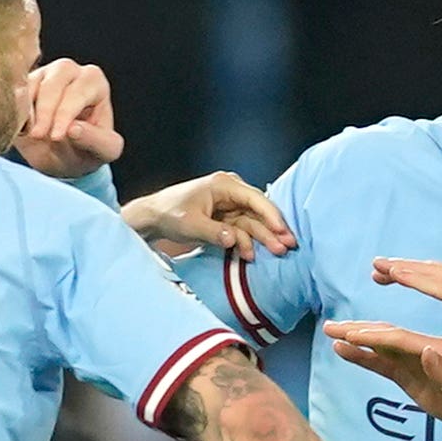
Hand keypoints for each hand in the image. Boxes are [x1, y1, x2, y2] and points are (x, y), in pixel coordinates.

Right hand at [15, 56, 121, 179]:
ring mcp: (43, 74)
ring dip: (27, 110)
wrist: (64, 158)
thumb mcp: (103, 152)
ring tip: (30, 135)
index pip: (78, 92)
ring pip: (30, 84)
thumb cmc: (88, 149)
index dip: (65, 114)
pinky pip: (13, 91)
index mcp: (94, 81)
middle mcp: (68, 71)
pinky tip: (20, 129)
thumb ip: (94, 140)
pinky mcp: (22, 84)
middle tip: (38, 136)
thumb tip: (74, 129)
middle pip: (53, 82)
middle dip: (45, 110)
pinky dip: (15, 109)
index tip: (56, 137)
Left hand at [124, 170, 293, 257]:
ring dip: (264, 238)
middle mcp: (230, 193)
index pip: (255, 198)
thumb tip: (234, 239)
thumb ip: (214, 232)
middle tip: (288, 245)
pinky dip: (247, 243)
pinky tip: (251, 255)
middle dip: (273, 229)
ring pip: (253, 223)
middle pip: (258, 211)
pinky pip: (242, 232)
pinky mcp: (226, 221)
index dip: (271, 215)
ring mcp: (229, 207)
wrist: (153, 218)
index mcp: (223, 185)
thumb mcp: (190, 224)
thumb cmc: (169, 213)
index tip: (282, 230)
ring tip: (277, 252)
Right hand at [325, 320, 441, 432]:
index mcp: (439, 351)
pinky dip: (367, 356)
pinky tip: (349, 351)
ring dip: (358, 340)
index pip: (400, 340)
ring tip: (332, 335)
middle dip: (357, 332)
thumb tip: (425, 349)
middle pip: (387, 336)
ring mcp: (420, 361)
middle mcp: (427, 350)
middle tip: (329, 327)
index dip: (374, 337)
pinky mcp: (416, 375)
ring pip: (384, 347)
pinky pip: (387, 363)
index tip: (349, 334)